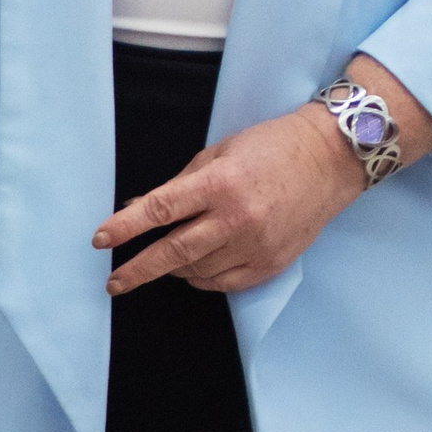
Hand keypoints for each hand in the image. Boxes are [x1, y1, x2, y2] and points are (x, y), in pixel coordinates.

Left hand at [97, 101, 365, 297]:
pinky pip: (223, 283)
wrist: (330, 161)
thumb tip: (137, 207)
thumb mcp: (220, 152)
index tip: (100, 240)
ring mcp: (256, 245)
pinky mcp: (271, 264)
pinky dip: (201, 279)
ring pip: (196, 271)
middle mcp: (237, 219)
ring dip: (172, 268)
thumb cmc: (272, 148)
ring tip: (162, 261)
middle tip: (113, 282)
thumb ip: (179, 184)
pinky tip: (191, 270)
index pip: (160, 210)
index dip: (125, 228)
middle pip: (174, 252)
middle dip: (137, 270)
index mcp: (220, 183)